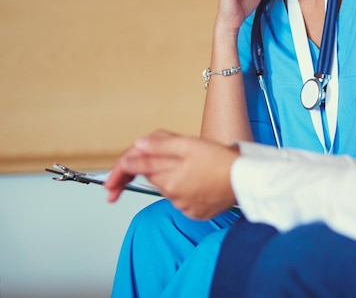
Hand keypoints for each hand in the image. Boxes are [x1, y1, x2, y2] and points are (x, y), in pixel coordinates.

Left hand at [104, 130, 238, 219]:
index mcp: (167, 177)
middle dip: (155, 167)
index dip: (120, 170)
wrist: (246, 180)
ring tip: (197, 164)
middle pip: (153, 177)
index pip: (135, 170)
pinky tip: (201, 179)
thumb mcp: (188, 144)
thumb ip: (160, 145)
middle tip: (173, 156)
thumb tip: (137, 147)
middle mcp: (172, 194)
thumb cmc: (220, 160)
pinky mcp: (195, 212)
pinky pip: (183, 199)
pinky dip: (187, 189)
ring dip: (174, 176)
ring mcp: (183, 205)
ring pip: (169, 188)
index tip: (108, 182)